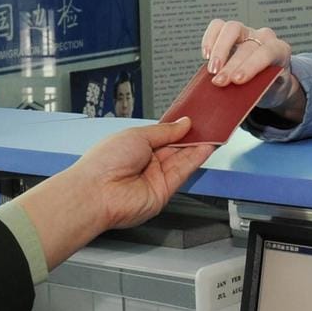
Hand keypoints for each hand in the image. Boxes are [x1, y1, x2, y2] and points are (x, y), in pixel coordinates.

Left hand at [8, 120, 214, 269]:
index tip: (194, 118)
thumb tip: (182, 123)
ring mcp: (155, 177)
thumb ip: (164, 131)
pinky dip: (197, 159)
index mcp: (134, 146)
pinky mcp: (164, 191)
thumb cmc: (104, 163)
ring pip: (182, 159)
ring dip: (199, 146)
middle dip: (192, 135)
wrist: (97, 192)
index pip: (163, 135)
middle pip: (175, 147)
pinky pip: (184, 172)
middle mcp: (145, 162)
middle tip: (209, 123)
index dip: (179, 127)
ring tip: (214, 132)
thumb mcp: (137, 135)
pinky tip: (207, 146)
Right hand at [202, 19, 292, 87]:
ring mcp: (248, 31)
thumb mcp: (272, 92)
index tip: (237, 80)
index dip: (251, 66)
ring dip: (219, 50)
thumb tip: (237, 95)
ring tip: (211, 70)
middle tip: (219, 82)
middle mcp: (265, 37)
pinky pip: (218, 26)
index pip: (267, 53)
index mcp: (280, 50)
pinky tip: (206, 55)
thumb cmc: (272, 86)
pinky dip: (210, 39)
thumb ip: (259, 91)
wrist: (272, 80)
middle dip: (231, 66)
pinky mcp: (232, 31)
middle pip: (247, 46)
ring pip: (232, 29)